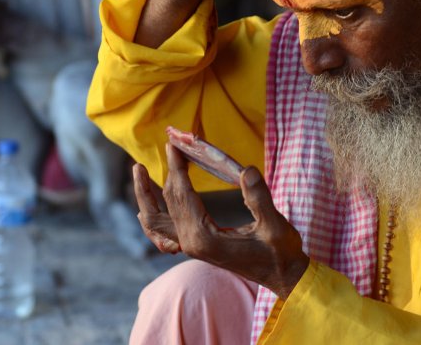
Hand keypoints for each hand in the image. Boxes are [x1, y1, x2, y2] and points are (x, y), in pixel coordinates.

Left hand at [133, 144, 309, 299]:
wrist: (283, 277)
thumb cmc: (281, 251)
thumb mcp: (275, 225)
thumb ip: (260, 198)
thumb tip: (247, 169)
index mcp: (205, 237)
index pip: (183, 195)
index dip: (177, 167)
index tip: (173, 144)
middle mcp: (191, 243)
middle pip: (169, 201)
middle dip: (168, 171)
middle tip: (168, 143)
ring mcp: (190, 247)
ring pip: (156, 219)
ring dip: (146, 194)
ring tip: (138, 170)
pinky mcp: (195, 247)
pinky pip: (163, 232)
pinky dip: (152, 218)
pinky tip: (143, 208)